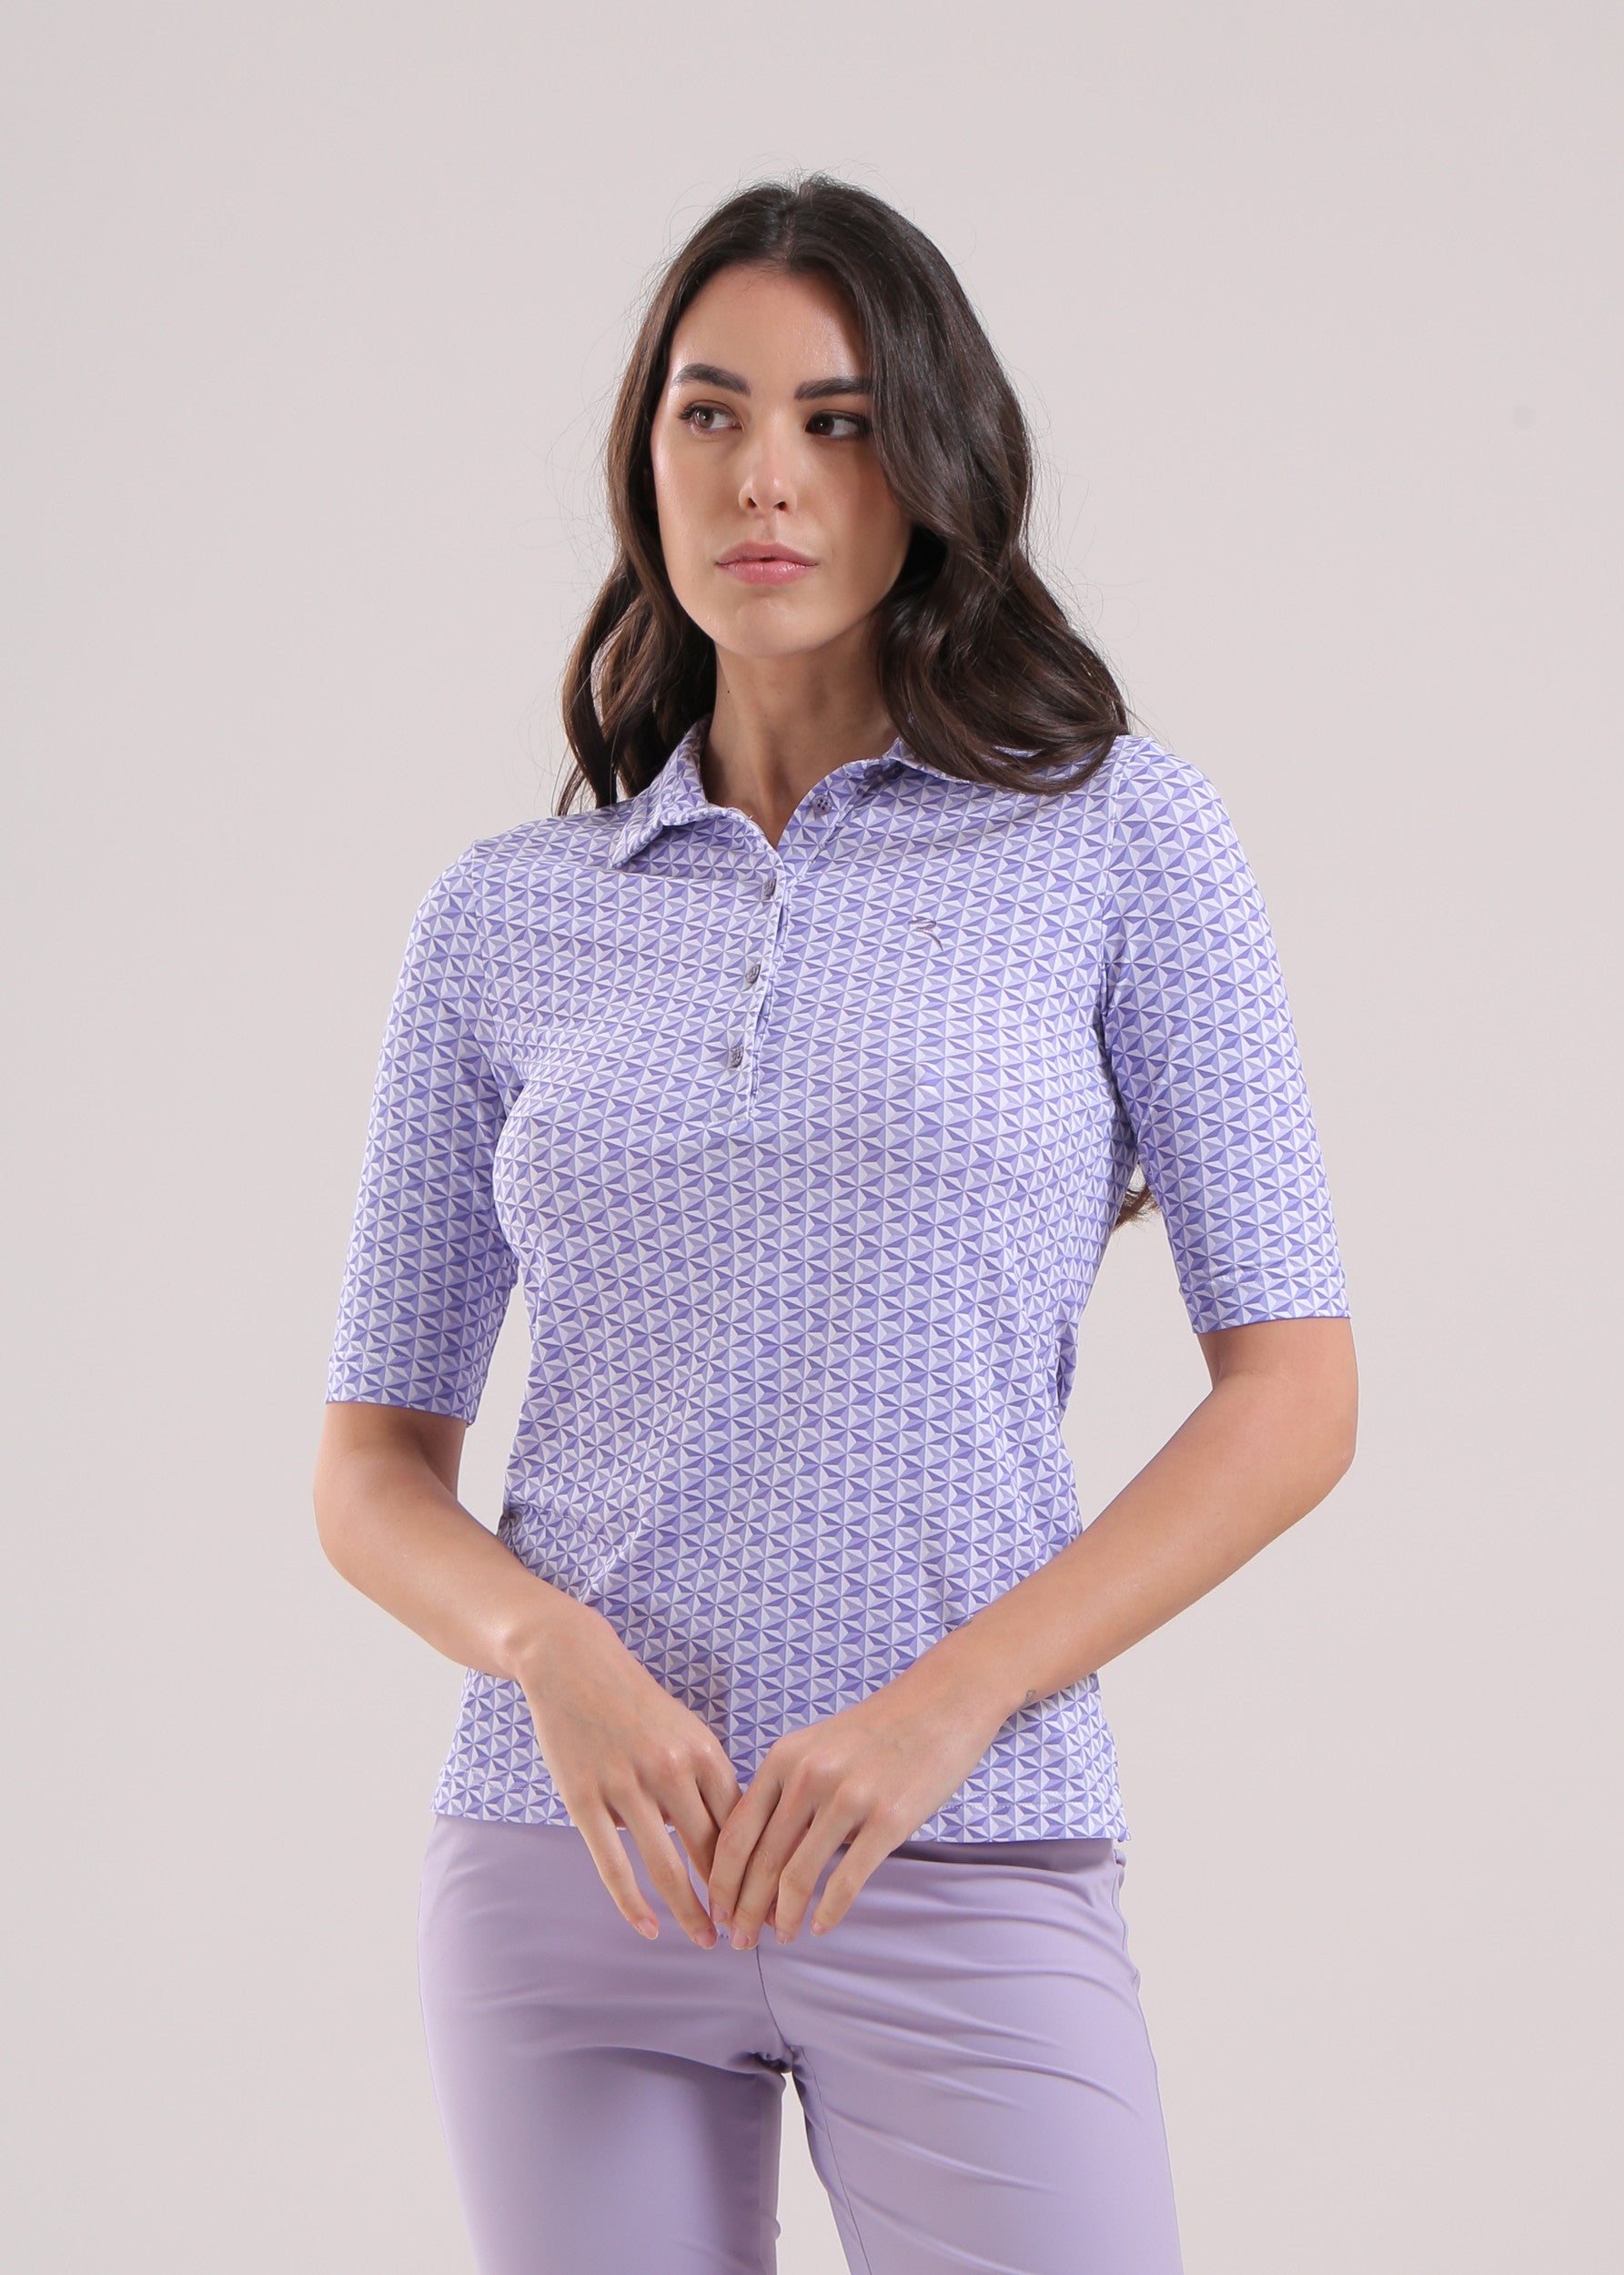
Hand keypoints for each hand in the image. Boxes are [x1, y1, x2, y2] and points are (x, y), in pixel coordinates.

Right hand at [514, 1597, 742, 1947]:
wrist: (574, 1665)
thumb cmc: (637, 1705)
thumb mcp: (686, 1733)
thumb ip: (708, 1783)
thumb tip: (733, 1841)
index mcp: (704, 1754)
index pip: (742, 1827)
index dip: (759, 1871)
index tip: (772, 1904)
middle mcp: (671, 1771)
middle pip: (711, 1852)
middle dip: (733, 1900)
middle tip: (748, 1935)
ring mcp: (626, 1786)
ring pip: (667, 1866)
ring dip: (690, 1912)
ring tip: (706, 1940)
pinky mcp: (585, 1799)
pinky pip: (613, 1864)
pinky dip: (633, 1903)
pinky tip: (650, 1929)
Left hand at [705, 1665, 1008, 1946]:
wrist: (940, 1704)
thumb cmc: (876, 1731)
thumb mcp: (816, 1746)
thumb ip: (784, 1789)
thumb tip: (757, 1854)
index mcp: (783, 1758)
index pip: (736, 1833)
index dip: (721, 1880)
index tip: (716, 1909)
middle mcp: (809, 1777)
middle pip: (761, 1862)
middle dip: (744, 1909)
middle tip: (740, 1939)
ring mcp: (849, 1798)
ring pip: (797, 1877)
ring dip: (783, 1917)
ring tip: (779, 1937)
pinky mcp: (889, 1819)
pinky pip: (846, 1881)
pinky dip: (828, 1912)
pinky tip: (820, 1926)